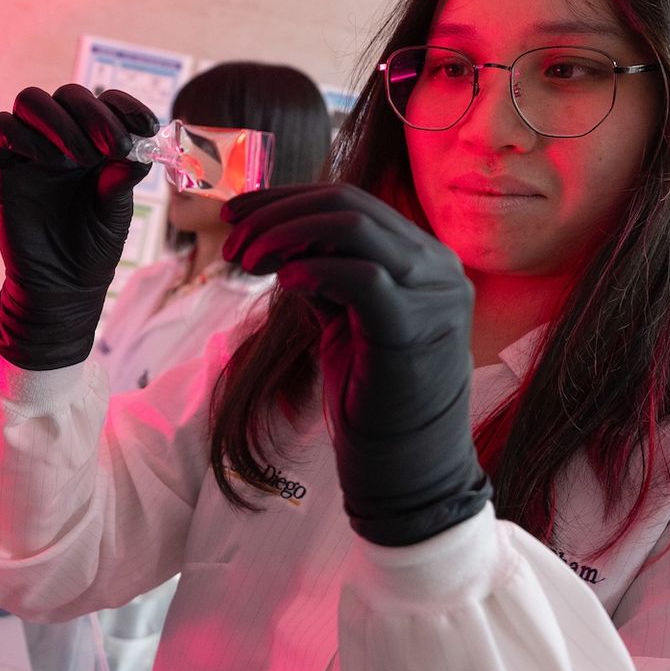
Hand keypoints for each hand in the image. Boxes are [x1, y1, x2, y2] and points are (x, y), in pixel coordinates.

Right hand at [0, 84, 156, 369]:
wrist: (62, 285)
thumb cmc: (94, 245)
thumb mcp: (117, 206)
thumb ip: (122, 171)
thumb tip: (133, 143)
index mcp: (96, 141)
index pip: (106, 101)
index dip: (124, 105)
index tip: (143, 127)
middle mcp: (62, 138)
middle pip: (69, 94)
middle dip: (94, 114)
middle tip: (111, 147)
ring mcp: (31, 150)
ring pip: (31, 100)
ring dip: (59, 121)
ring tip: (80, 159)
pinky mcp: (3, 165)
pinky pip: (1, 127)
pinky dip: (24, 134)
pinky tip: (50, 163)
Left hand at [222, 183, 488, 545]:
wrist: (407, 470)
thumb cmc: (373, 400)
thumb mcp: (341, 322)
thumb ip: (321, 276)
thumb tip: (275, 240)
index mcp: (422, 259)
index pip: (350, 202)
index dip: (285, 200)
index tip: (235, 214)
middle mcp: (438, 268)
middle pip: (349, 206)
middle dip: (277, 214)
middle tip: (232, 243)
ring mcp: (434, 296)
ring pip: (355, 228)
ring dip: (286, 235)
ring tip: (246, 261)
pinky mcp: (414, 330)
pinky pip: (363, 279)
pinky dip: (315, 271)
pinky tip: (282, 284)